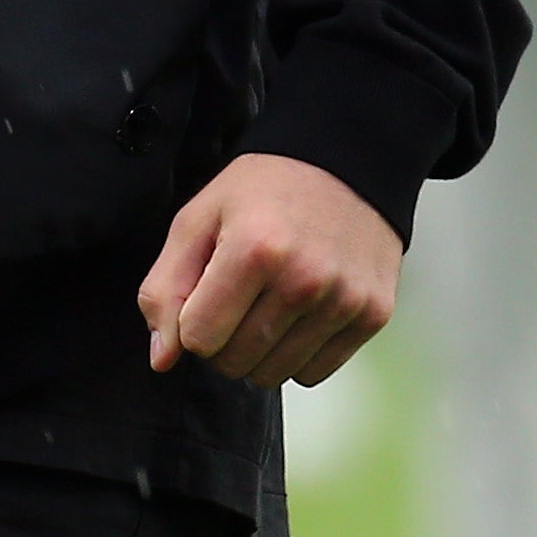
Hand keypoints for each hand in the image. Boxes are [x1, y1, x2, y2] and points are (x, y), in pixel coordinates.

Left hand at [137, 155, 401, 390]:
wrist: (350, 161)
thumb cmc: (264, 190)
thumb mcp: (199, 219)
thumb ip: (165, 288)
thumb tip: (164, 359)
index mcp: (253, 251)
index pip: (198, 339)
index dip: (192, 320)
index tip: (208, 292)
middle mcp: (304, 280)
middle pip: (234, 362)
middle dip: (223, 340)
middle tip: (239, 297)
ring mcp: (343, 300)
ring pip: (272, 375)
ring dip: (260, 351)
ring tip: (270, 304)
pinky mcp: (372, 314)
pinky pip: (314, 373)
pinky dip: (299, 354)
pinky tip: (302, 314)